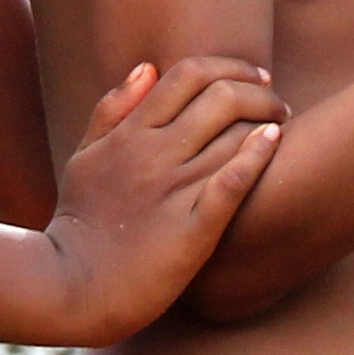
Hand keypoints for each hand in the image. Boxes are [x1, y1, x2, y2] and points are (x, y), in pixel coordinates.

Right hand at [43, 55, 284, 343]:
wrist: (72, 287)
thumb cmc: (81, 222)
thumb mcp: (85, 157)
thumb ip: (113, 110)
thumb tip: (148, 67)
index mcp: (131, 134)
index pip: (188, 74)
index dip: (229, 67)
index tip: (252, 79)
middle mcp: (154, 155)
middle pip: (221, 96)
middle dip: (260, 91)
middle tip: (278, 104)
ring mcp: (174, 192)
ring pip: (234, 134)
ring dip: (267, 121)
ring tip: (281, 128)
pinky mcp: (192, 231)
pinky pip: (232, 184)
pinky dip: (257, 156)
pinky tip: (273, 141)